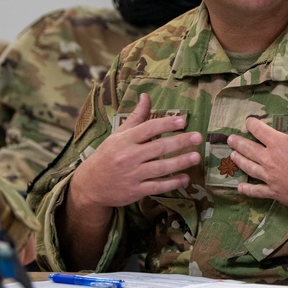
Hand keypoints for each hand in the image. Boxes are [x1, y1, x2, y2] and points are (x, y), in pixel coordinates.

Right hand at [70, 93, 202, 211]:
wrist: (89, 185)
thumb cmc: (108, 155)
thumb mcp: (119, 135)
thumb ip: (136, 117)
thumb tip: (146, 96)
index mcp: (124, 140)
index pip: (148, 129)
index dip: (166, 124)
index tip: (183, 121)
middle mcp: (128, 156)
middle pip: (158, 148)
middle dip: (179, 142)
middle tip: (198, 137)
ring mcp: (132, 175)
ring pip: (160, 168)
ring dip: (179, 162)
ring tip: (196, 157)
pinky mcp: (135, 191)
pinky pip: (157, 187)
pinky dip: (172, 183)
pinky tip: (185, 178)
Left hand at [228, 89, 287, 231]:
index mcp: (279, 143)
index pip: (260, 130)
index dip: (252, 124)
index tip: (248, 121)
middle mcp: (269, 159)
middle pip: (249, 149)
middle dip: (239, 143)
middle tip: (230, 139)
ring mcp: (270, 177)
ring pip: (249, 167)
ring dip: (240, 161)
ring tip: (232, 156)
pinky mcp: (274, 192)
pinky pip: (257, 190)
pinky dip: (247, 189)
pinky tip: (240, 188)